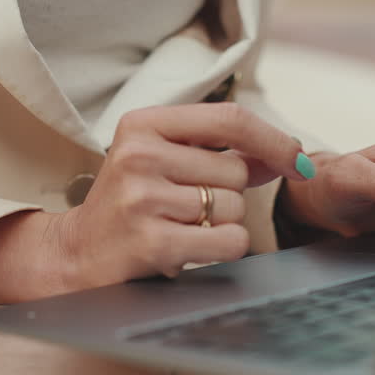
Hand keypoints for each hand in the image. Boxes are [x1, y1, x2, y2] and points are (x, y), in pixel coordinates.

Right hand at [53, 103, 310, 289]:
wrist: (76, 255)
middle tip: (187, 208)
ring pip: (234, 208)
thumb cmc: (131, 205)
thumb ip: (220, 154)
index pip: (229, 119)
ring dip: (221, 224)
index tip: (298, 160)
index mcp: (142, 125)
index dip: (274, 140)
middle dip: (230, 195)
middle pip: (237, 171)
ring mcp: (143, 198)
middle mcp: (139, 155)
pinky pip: (228, 240)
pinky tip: (188, 248)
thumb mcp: (163, 163)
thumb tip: (287, 154)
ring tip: (180, 227)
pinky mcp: (152, 241)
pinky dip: (223, 248)